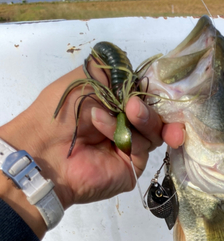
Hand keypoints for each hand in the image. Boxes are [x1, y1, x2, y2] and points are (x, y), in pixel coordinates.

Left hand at [0, 65, 184, 237]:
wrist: (43, 148)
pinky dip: (124, 134)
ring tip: (127, 109)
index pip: (150, 98)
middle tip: (136, 103)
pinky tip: (102, 124)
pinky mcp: (131, 168)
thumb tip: (138, 72)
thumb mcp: (87, 79)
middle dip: (152, 108)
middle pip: (159, 117)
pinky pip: (142, 149)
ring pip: (155, 133)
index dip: (158, 93)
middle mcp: (129, 127)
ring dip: (141, 118)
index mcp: (120, 106)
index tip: (163, 86)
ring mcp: (131, 149)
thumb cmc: (60, 112)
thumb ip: (114, 72)